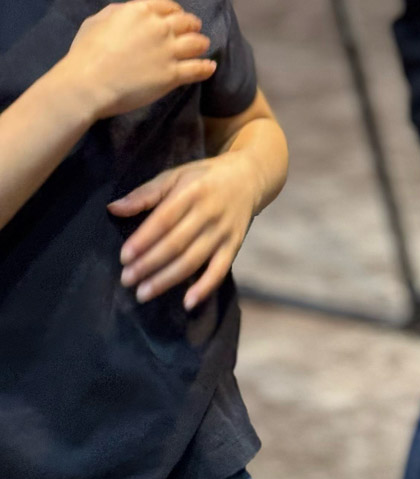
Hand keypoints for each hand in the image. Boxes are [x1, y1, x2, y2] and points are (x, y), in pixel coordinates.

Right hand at [64, 0, 215, 120]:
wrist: (87, 84)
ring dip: (201, 43)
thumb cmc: (85, 53)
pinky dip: (206, 67)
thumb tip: (128, 12)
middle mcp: (160, 27)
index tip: (177, 16)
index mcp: (141, 11)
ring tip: (203, 46)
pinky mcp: (173, 74)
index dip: (175, 11)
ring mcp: (169, 51)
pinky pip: (197, 68)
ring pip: (197, 43)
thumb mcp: (97, 21)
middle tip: (193, 30)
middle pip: (186, 22)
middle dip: (191, 25)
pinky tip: (210, 67)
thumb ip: (118, 12)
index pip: (168, 6)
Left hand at [108, 151, 259, 309]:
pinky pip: (220, 269)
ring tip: (143, 293)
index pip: (165, 219)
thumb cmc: (203, 178)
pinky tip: (188, 302)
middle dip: (149, 264)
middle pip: (176, 243)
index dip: (144, 240)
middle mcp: (209, 212)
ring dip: (167, 279)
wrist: (248, 177)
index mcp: (192, 191)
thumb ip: (145, 193)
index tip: (124, 257)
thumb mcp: (175, 175)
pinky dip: (205, 287)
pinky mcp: (234, 245)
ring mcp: (223, 231)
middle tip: (127, 280)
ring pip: (193, 260)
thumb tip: (113, 209)